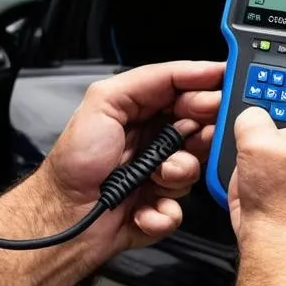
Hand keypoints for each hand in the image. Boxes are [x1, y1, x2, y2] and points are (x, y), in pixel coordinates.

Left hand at [38, 61, 223, 256]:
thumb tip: (194, 70)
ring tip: (156, 176)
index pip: (185, 91)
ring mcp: (159, 175)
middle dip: (199, 134)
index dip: (204, 91)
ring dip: (177, 173)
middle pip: (199, 129)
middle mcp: (154, 140)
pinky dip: (164, 209)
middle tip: (190, 137)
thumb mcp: (103, 101)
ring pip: (194, 170)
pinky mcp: (159, 209)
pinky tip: (143, 207)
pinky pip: (180, 208)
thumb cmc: (75, 161)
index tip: (221, 92)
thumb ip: (148, 79)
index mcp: (141, 111)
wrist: (63, 215)